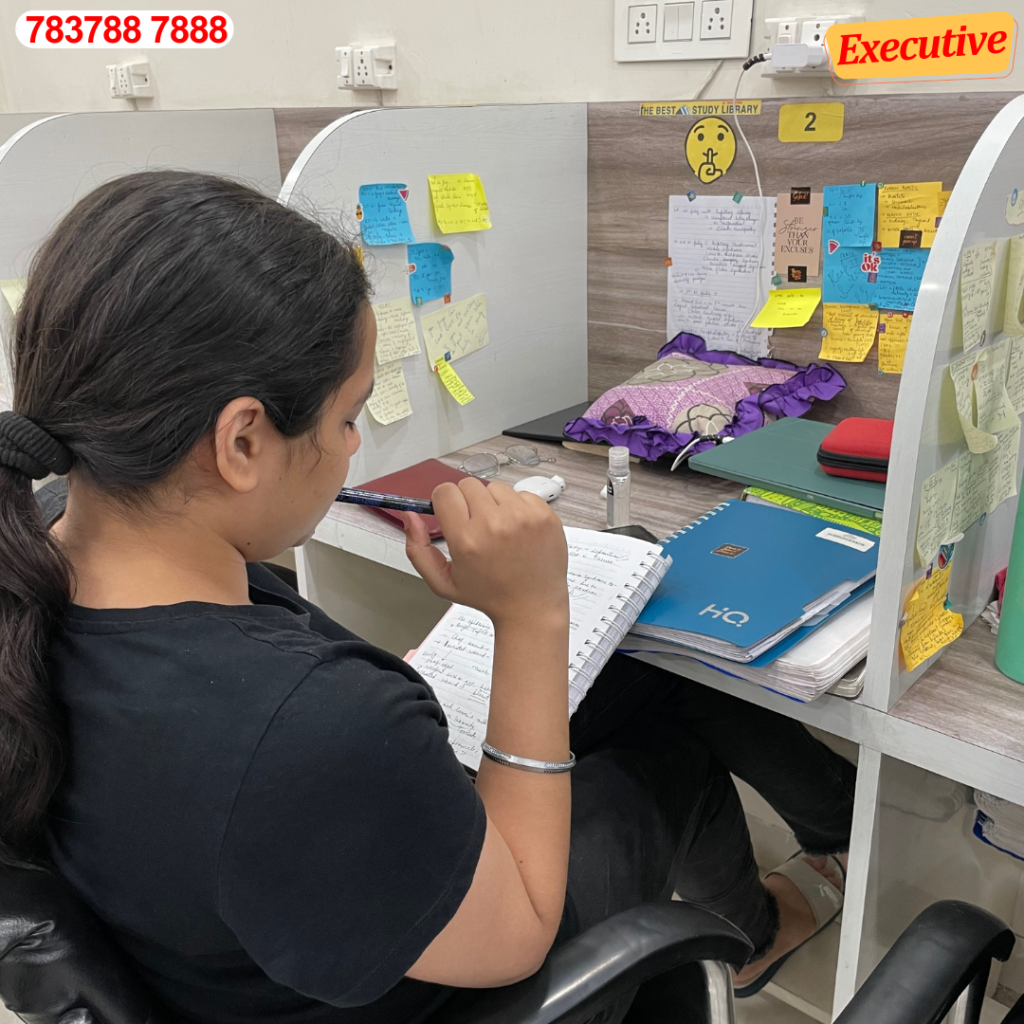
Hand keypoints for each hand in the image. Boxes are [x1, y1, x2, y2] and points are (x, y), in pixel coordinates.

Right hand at [402, 478, 567, 625]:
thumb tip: (409, 515)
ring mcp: (523, 517)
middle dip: (468, 502)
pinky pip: (522, 493)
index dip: (445, 502)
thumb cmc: (487, 595)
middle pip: (468, 485)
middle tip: (477, 526)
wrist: (532, 607)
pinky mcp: (544, 515)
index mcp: (466, 539)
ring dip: (493, 503)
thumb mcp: (442, 582)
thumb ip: (417, 549)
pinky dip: (518, 507)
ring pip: (495, 487)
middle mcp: (494, 524)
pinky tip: (519, 531)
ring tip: (500, 530)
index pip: (445, 492)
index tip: (453, 515)